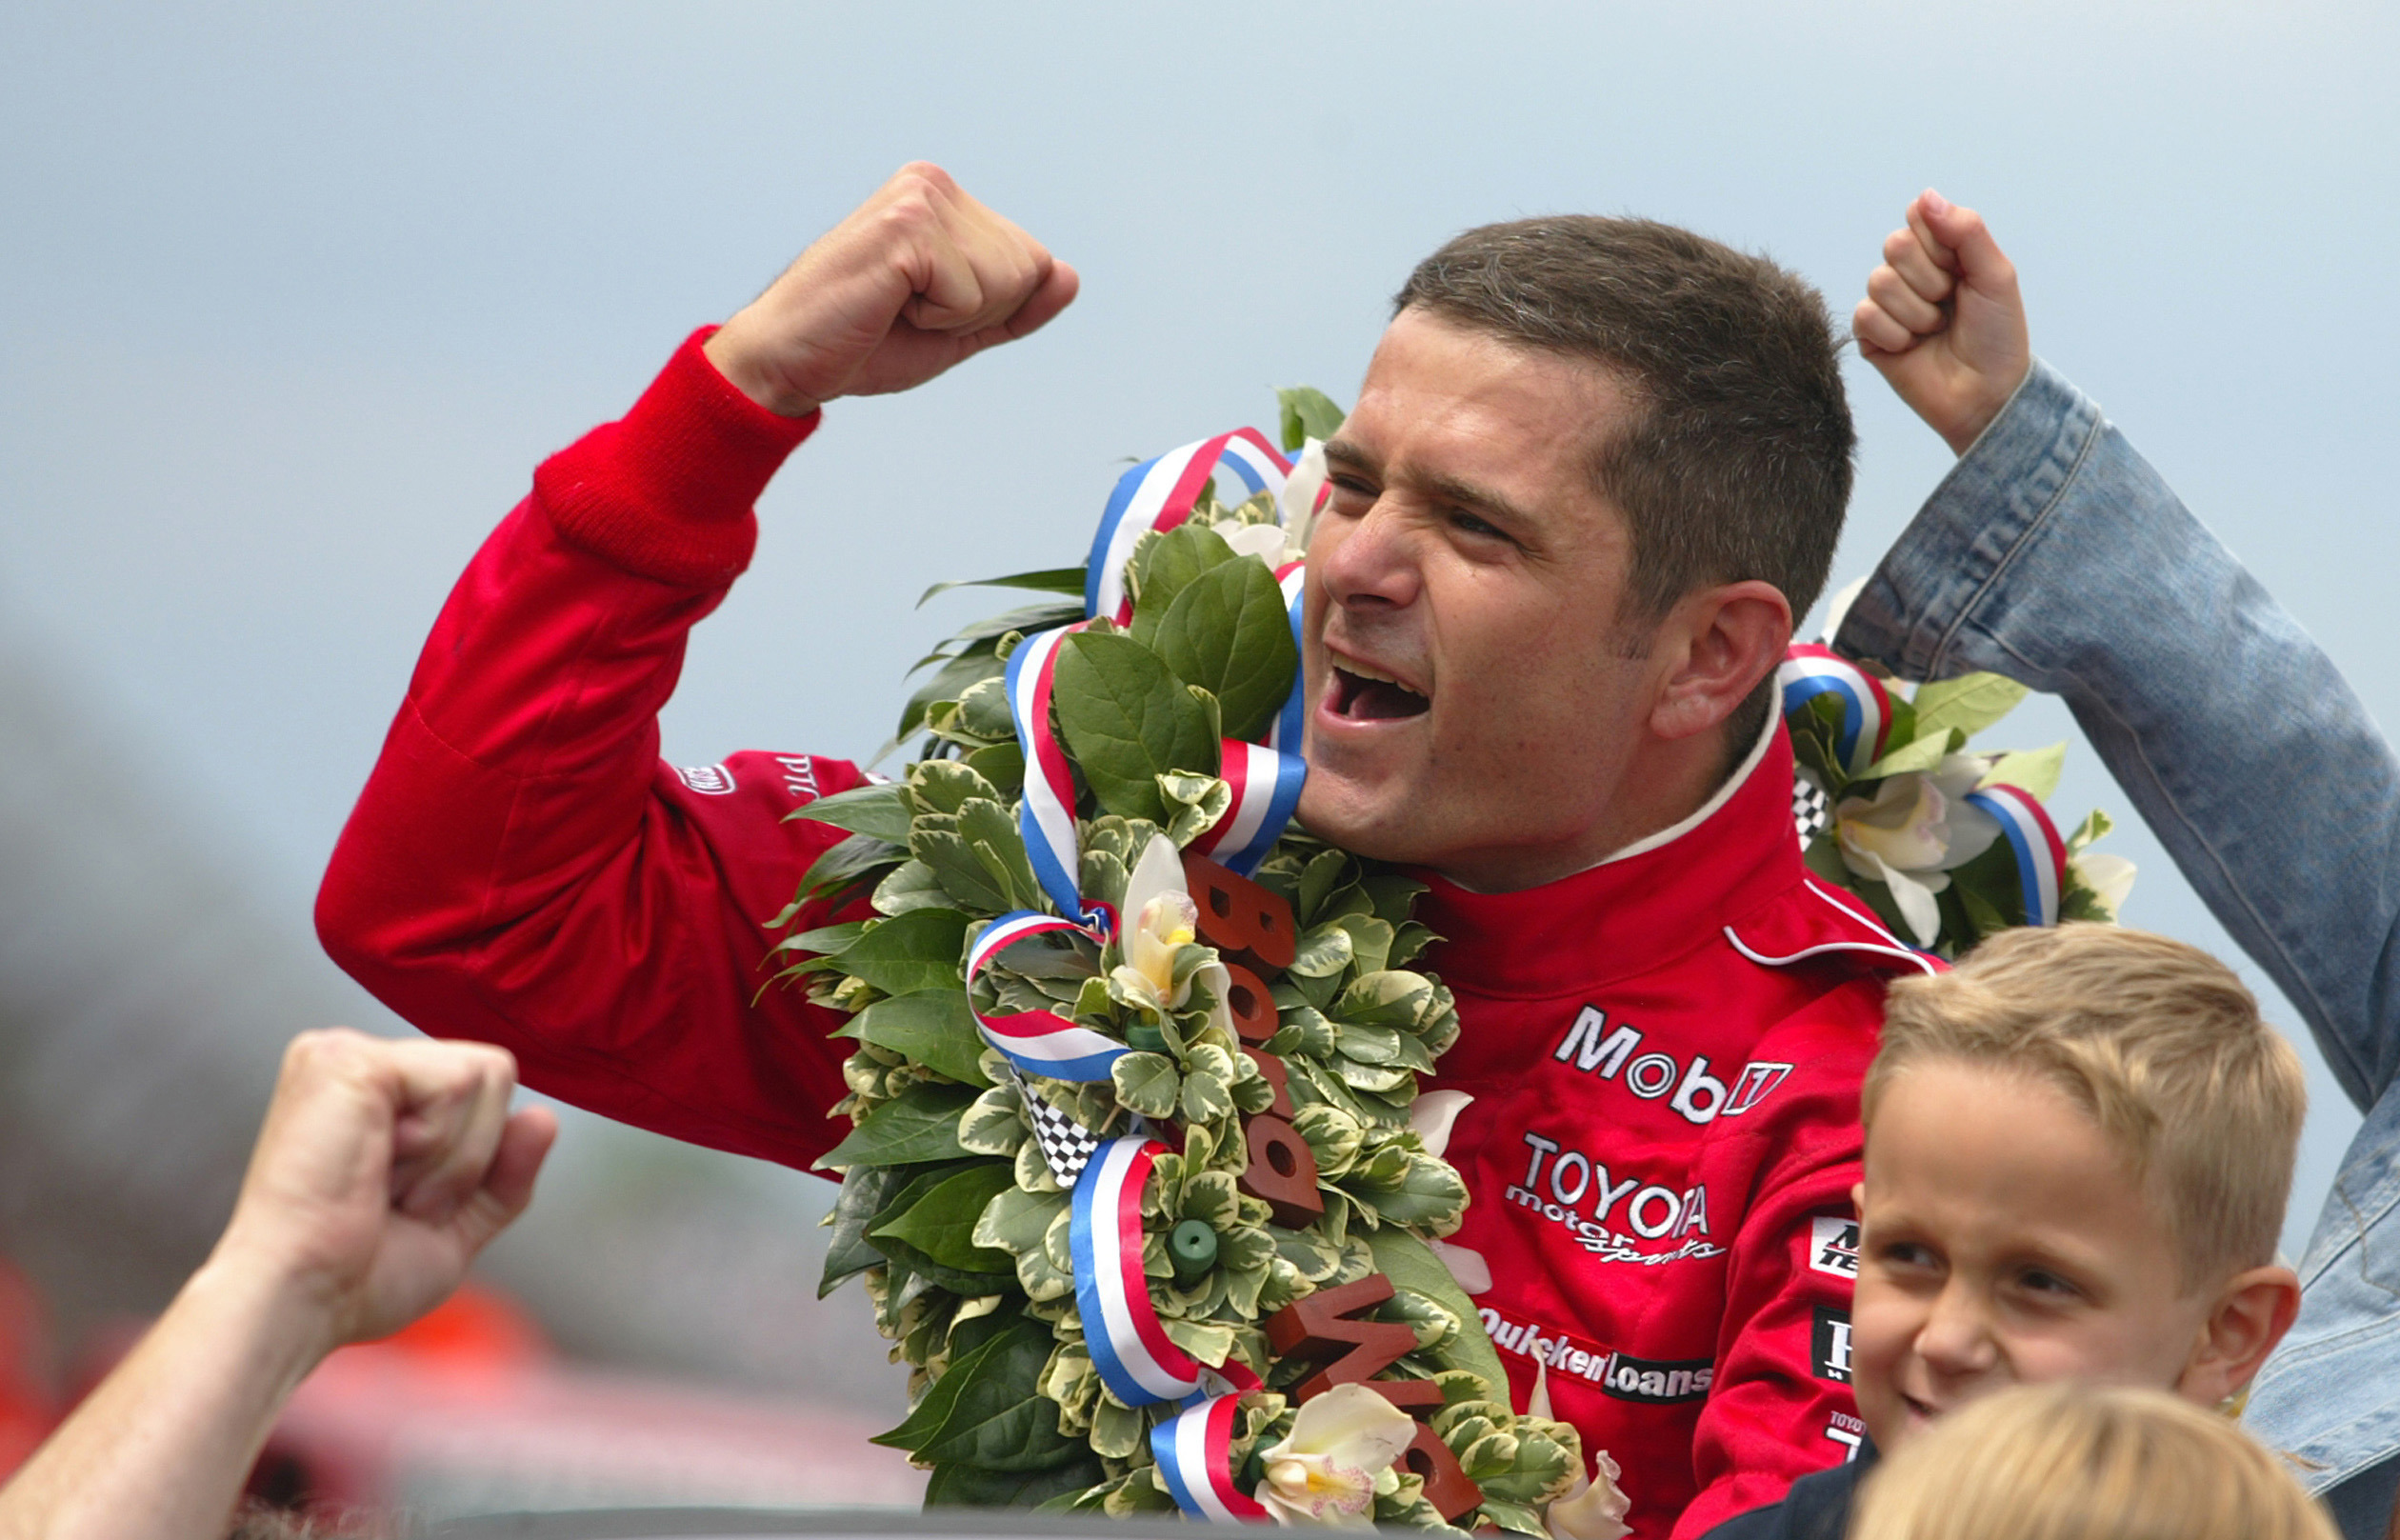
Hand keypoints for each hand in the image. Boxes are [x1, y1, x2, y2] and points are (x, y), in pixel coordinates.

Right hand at [210, 1029, 555, 1354]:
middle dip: (469, 1156)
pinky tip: (375, 1169)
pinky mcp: (349, 1059)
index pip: (485, 1088)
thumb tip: (545, 1117)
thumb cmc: (356, 1279)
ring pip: (487, 1075)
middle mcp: (356, 1060)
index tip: (404, 1206)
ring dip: (453, 1156)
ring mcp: (347, 1053)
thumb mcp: (456, 1225)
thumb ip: (505, 1173)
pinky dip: (439, 1144)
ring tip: (380, 1186)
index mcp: (373, 1093)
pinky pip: (461, 1081)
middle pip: (495, 1074)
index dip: (473, 1160)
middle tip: (393, 1198)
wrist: (300, 1303)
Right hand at [703, 162, 1079, 416]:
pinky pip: (973, 293)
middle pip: (1029, 268)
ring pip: (1007, 280)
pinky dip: (936, 318)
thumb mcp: (958, 327)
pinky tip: (886, 305)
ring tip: (895, 307)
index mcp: (945, 197)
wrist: (789, 362)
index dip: (992, 309)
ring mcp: (919, 200)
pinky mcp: (905, 228)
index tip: (925, 308)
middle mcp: (933, 184)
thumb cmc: (864, 342)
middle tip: (908, 312)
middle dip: (978, 311)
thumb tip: (1070, 277)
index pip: (1034, 261)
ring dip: (955, 316)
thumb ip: (1016, 305)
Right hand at [1853, 190, 2030, 454]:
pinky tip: (1912, 348)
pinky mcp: (1869, 336)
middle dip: (1930, 280)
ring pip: (1879, 282)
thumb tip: (1925, 196)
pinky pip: (1865, 316)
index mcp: (1941, 251)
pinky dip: (1895, 335)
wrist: (1986, 394)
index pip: (1918, 218)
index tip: (1963, 271)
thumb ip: (1966, 230)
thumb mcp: (1996, 275)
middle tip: (1950, 304)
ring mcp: (1887, 304)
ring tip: (1935, 331)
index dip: (1941, 244)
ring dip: (1917, 313)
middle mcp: (1910, 273)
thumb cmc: (1998, 336)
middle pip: (1894, 245)